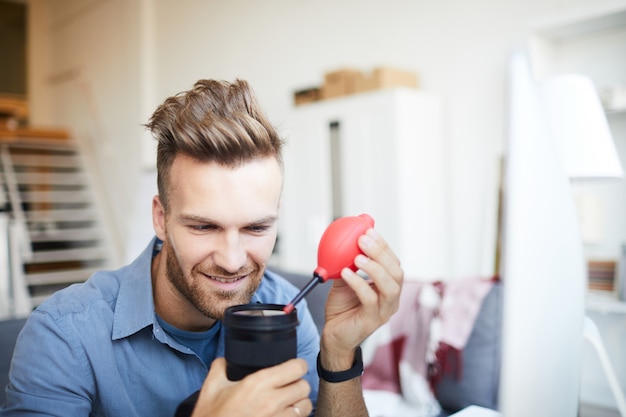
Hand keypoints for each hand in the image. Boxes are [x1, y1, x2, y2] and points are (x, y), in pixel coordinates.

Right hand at [191, 357, 311, 416]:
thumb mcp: (211, 389)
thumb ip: (220, 368)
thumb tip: (226, 360)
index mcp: (257, 384)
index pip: (296, 368)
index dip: (297, 365)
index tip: (293, 367)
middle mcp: (271, 402)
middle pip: (304, 386)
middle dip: (298, 384)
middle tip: (289, 385)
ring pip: (305, 406)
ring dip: (299, 403)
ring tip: (289, 403)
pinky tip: (282, 415)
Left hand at [321, 228, 402, 362]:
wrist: (333, 335)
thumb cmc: (342, 307)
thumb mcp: (345, 279)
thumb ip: (349, 262)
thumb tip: (346, 239)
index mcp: (388, 287)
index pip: (393, 262)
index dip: (383, 246)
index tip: (369, 231)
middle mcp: (391, 298)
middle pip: (396, 272)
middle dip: (381, 253)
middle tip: (363, 240)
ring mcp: (385, 311)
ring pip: (390, 287)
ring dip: (375, 268)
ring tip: (357, 257)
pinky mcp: (373, 320)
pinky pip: (370, 299)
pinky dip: (358, 283)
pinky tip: (345, 273)